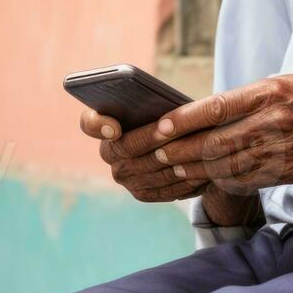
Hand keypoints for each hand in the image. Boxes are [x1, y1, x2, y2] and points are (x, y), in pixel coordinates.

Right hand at [79, 108, 207, 202]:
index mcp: (102, 125)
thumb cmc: (162, 111)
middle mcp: (108, 153)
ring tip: (194, 145)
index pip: (90, 123)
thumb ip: (150, 100)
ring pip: (149, 169)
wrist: (171, 141)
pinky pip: (162, 188)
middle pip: (126, 147)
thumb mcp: (155, 101)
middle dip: (150, 137)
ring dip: (172, 157)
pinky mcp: (141, 192)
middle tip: (169, 128)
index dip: (98, 125)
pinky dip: (184, 178)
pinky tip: (202, 167)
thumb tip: (161, 103)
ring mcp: (123, 176)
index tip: (114, 128)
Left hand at [112, 74, 292, 191]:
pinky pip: (245, 179)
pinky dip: (222, 179)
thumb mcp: (289, 82)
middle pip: (214, 142)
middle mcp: (271, 123)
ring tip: (173, 167)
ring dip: (195, 168)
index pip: (217, 107)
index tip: (162, 126)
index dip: (185, 119)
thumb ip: (254, 96)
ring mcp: (278, 151)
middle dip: (181, 150)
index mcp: (270, 94)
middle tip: (157, 153)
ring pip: (225, 165)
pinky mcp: (284, 172)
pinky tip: (208, 178)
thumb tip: (218, 109)